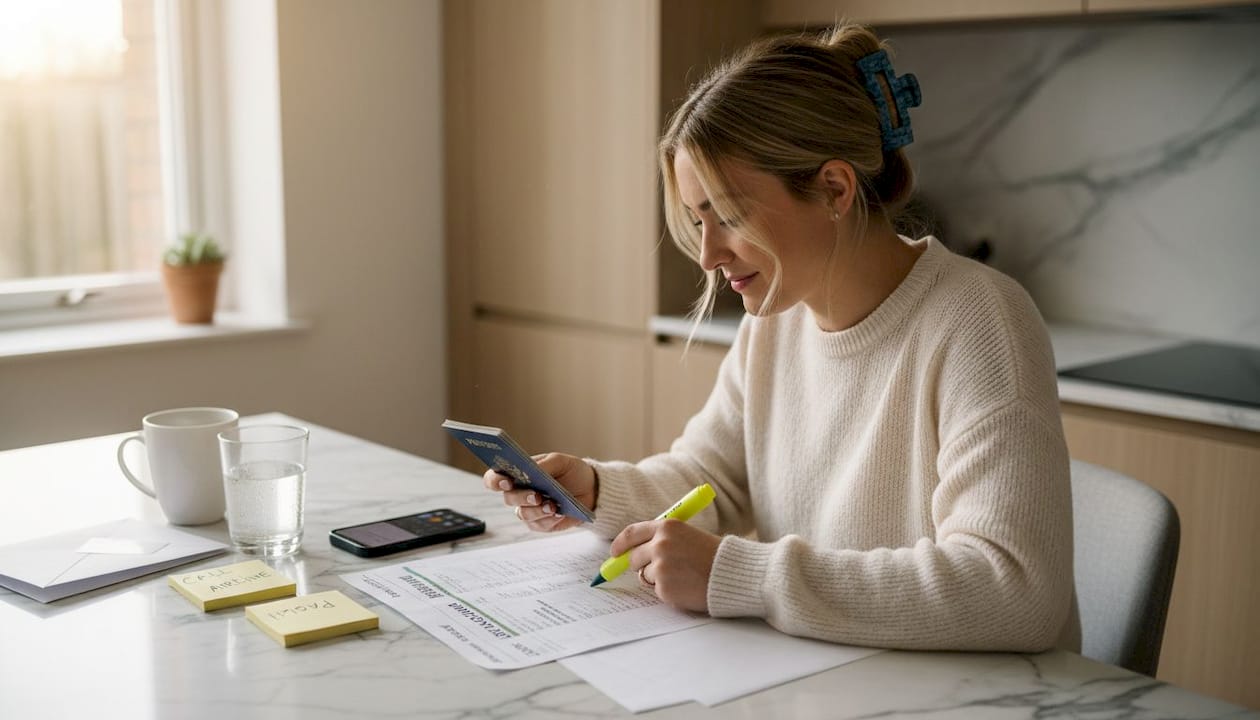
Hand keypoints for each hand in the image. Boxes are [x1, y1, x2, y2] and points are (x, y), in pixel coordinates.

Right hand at [482, 452, 596, 532]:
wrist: (591, 488)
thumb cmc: (571, 471)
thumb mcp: (561, 461)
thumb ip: (545, 464)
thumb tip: (533, 469)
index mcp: (518, 474)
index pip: (495, 478)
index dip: (495, 481)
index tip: (506, 481)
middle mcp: (520, 493)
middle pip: (508, 498)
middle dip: (521, 497)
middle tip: (536, 495)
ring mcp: (529, 510)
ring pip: (523, 514)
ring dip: (537, 510)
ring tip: (553, 505)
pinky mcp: (541, 524)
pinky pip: (539, 525)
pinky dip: (550, 520)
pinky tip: (561, 513)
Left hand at [613, 519, 719, 612]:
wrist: (732, 574)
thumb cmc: (713, 555)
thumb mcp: (687, 536)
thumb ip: (662, 540)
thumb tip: (631, 552)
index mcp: (666, 527)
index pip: (631, 533)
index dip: (620, 544)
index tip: (615, 552)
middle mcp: (660, 545)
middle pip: (633, 558)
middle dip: (639, 565)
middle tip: (658, 569)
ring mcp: (660, 567)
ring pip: (645, 576)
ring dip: (658, 578)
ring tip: (683, 575)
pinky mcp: (664, 588)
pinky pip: (657, 591)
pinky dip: (668, 591)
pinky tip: (686, 586)